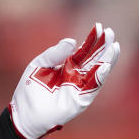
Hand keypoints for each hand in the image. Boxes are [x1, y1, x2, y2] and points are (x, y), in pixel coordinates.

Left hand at [10, 22, 119, 138]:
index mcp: (67, 64)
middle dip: (103, 46)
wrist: (24, 111)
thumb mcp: (40, 64)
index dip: (92, 39)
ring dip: (107, 60)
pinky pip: (92, 87)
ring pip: (98, 72)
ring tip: (115, 46)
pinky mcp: (81, 100)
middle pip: (94, 59)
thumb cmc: (30, 88)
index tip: (100, 26)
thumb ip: (55, 53)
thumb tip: (72, 41)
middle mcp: (76, 75)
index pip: (84, 50)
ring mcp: (80, 87)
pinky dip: (100, 76)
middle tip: (111, 32)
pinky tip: (105, 65)